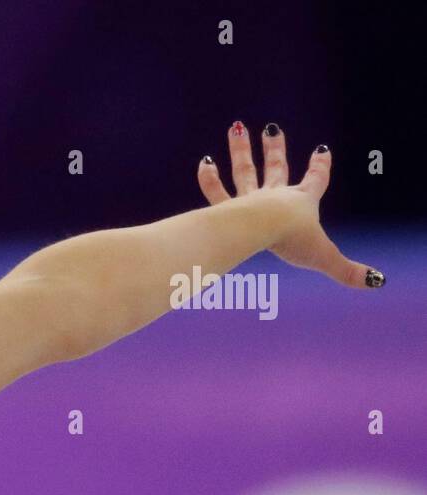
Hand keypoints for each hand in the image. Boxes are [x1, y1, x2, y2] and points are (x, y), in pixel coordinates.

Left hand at [197, 121, 383, 288]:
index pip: (315, 181)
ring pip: (244, 171)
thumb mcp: (324, 256)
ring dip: (240, 150)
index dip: (320, 167)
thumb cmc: (292, 240)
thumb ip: (346, 269)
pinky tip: (204, 162)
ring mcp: (249, 200)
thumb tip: (375, 282)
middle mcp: (275, 196)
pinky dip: (209, 178)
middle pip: (276, 169)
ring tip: (236, 127)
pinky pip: (216, 191)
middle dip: (275, 149)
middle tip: (272, 128)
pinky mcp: (227, 209)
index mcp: (301, 202)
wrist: (260, 230)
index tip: (322, 149)